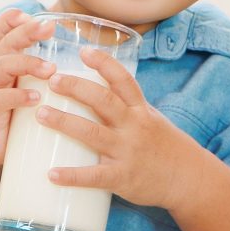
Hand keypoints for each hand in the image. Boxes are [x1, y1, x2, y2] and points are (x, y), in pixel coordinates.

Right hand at [0, 8, 55, 170]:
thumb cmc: (14, 113)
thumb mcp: (26, 86)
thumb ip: (45, 72)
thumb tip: (89, 61)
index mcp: (3, 60)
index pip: (2, 31)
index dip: (14, 20)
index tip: (36, 16)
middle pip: (6, 42)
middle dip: (27, 32)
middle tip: (49, 27)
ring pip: (2, 66)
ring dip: (27, 63)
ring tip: (51, 69)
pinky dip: (17, 97)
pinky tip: (35, 98)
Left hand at [35, 47, 201, 210]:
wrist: (189, 180)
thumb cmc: (163, 146)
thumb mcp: (150, 119)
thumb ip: (124, 105)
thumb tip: (92, 88)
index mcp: (140, 110)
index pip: (123, 80)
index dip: (104, 63)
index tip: (84, 51)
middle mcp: (134, 126)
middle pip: (103, 101)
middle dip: (76, 87)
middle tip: (51, 80)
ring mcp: (128, 152)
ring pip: (92, 133)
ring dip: (64, 122)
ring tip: (40, 114)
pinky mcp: (123, 178)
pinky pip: (94, 176)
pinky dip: (72, 175)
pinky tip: (50, 173)